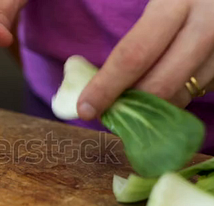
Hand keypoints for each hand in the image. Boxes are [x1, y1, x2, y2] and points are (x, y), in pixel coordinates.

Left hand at [77, 0, 213, 120]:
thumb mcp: (160, 3)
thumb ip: (134, 38)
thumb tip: (95, 80)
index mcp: (177, 2)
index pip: (134, 54)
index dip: (106, 86)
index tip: (85, 108)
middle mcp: (207, 26)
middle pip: (160, 84)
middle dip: (129, 105)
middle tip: (106, 113)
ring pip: (181, 95)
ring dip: (150, 106)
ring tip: (131, 98)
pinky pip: (197, 92)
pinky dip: (172, 98)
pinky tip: (160, 89)